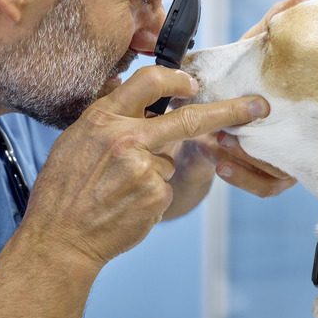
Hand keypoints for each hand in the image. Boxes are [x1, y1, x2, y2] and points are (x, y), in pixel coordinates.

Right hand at [20, 66, 268, 267]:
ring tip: (119, 191)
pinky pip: (164, 187)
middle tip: (258, 107)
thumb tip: (136, 98)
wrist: (59, 238)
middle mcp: (125, 138)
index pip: (148, 82)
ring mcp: (143, 168)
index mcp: (102, 118)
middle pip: (188, 118)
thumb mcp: (75, 141)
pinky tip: (126, 205)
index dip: (177, 78)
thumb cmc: (62, 191)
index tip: (194, 82)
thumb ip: (108, 119)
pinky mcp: (155, 195)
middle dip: (230, 110)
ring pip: (168, 161)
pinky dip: (151, 195)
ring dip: (153, 173)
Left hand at [176, 0, 308, 199]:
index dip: (307, 106)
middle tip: (233, 128)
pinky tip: (221, 163)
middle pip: (301, 148)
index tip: (269, 101)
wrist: (202, 128)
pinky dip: (244, 177)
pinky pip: (266, 187)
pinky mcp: (265, 179)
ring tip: (224, 140)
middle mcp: (299, 137)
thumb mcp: (248, 56)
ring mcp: (286, 160)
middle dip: (265, 141)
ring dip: (250, 158)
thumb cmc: (233, 87)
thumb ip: (267, 30)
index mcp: (298, 109)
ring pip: (282, 172)